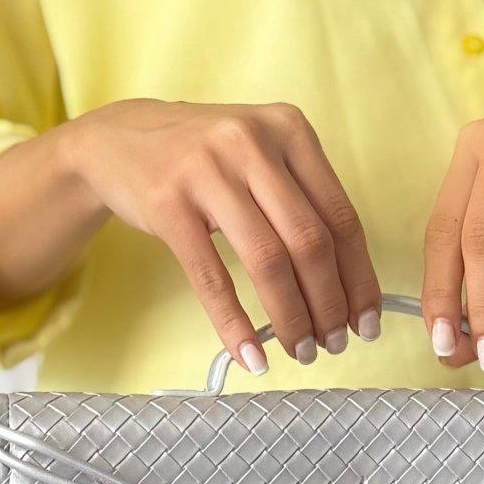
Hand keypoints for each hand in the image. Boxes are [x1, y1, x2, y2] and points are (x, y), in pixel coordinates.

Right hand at [65, 99, 380, 372]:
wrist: (116, 139)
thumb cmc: (203, 158)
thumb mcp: (259, 154)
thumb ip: (302, 199)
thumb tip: (348, 284)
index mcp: (290, 129)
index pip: (341, 216)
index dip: (359, 277)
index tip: (367, 320)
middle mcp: (252, 143)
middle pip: (310, 242)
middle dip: (329, 304)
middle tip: (334, 344)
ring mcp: (207, 171)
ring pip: (268, 261)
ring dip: (291, 317)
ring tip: (301, 349)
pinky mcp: (168, 204)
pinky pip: (211, 276)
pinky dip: (235, 323)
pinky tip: (250, 353)